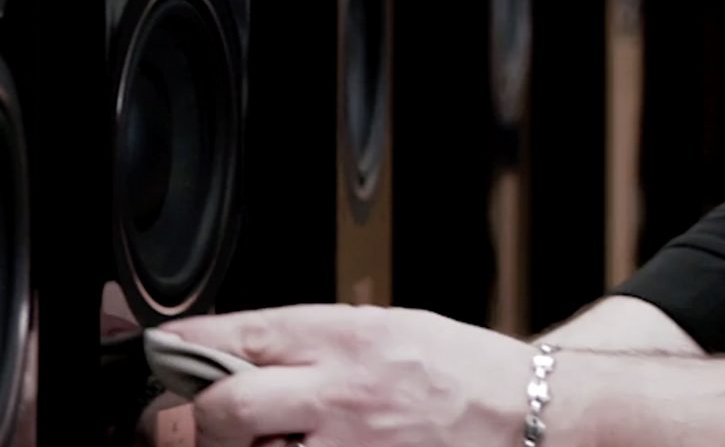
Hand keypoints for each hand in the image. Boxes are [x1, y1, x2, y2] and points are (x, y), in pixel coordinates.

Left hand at [159, 304, 539, 446]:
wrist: (524, 415)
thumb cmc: (461, 369)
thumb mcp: (389, 326)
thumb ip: (319, 339)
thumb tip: (245, 350)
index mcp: (349, 336)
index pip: (242, 334)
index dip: (185, 345)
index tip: (164, 352)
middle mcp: (342, 392)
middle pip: (227, 405)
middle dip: (192, 416)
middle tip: (186, 420)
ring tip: (245, 441)